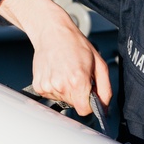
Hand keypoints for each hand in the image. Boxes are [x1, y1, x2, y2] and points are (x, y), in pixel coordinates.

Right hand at [0, 0, 111, 115]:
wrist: (52, 32)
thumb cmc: (75, 44)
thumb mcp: (99, 64)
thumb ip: (105, 89)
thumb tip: (105, 107)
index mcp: (77, 81)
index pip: (85, 111)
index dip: (89, 104)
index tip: (89, 94)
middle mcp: (60, 86)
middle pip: (74, 105)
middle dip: (78, 94)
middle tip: (77, 76)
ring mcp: (47, 87)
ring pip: (62, 100)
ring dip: (66, 90)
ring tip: (65, 71)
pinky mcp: (38, 86)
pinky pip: (51, 95)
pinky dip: (55, 87)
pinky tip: (56, 73)